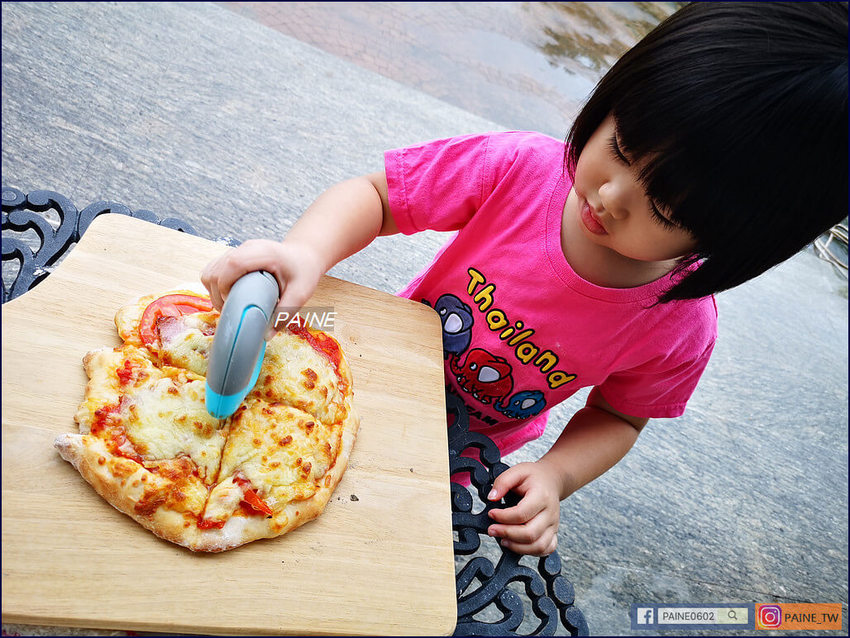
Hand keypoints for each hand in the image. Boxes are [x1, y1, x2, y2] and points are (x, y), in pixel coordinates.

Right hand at [200, 239, 323, 311]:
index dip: (226, 286)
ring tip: (230, 306)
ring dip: (214, 291)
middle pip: (215, 269)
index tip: (234, 305)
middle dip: (217, 294)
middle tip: (232, 311)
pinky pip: (213, 271)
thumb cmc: (303, 271)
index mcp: (263, 252)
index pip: (233, 264)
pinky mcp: (233, 256)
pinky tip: (230, 297)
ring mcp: (237, 250)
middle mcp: (246, 248)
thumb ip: (285, 313)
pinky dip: (215, 286)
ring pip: (210, 270)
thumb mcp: (301, 293)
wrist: (303, 255)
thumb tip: (265, 335)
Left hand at [486, 461, 561, 555]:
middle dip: (507, 534)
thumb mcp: (517, 470)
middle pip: (530, 533)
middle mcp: (551, 513)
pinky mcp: (554, 533)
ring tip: (502, 539)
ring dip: (517, 547)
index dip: (503, 517)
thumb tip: (491, 497)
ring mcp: (554, 525)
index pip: (522, 513)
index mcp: (542, 496)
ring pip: (538, 546)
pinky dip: (530, 552)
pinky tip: (516, 545)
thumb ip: (502, 482)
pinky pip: (546, 549)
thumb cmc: (533, 477)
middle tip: (491, 530)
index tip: (491, 514)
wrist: (552, 481)